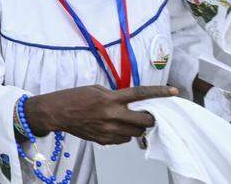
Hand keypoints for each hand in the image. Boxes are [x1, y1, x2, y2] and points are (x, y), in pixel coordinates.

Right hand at [24, 85, 176, 143]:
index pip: (140, 94)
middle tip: (146, 114)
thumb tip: (129, 104)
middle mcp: (112, 115)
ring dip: (136, 127)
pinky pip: (124, 140)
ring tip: (126, 121)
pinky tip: (114, 127)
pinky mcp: (104, 140)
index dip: (159, 92)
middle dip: (150, 118)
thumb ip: (115, 96)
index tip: (173, 91)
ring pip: (137, 133)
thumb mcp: (95, 89)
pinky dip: (124, 134)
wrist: (56, 113)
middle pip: (145, 121)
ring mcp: (109, 130)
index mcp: (110, 98)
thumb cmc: (73, 98)